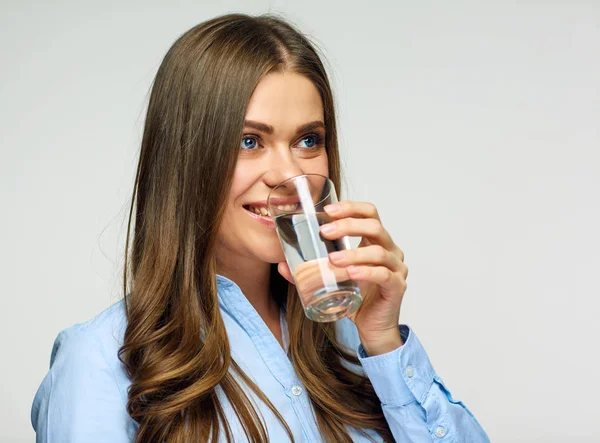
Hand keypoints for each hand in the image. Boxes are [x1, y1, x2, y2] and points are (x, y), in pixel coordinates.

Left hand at [277, 200, 408, 355]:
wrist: (373, 327)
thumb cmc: (357, 298)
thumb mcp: (333, 279)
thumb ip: (310, 270)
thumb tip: (281, 265)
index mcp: (376, 241)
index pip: (370, 213)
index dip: (351, 207)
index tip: (328, 211)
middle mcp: (390, 250)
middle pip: (375, 226)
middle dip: (348, 225)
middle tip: (325, 232)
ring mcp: (397, 268)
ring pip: (378, 252)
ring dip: (353, 253)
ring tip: (332, 259)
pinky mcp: (397, 286)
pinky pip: (383, 274)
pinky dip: (366, 272)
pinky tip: (351, 273)